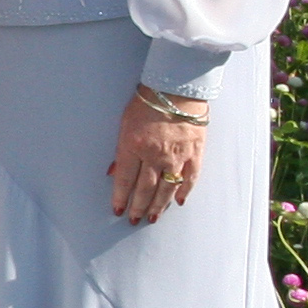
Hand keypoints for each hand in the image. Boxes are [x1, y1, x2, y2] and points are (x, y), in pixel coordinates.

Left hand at [106, 92, 204, 225]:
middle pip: (145, 188)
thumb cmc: (147, 102)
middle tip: (134, 219)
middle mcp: (155, 154)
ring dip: (159, 206)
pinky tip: (179, 202)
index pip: (124, 179)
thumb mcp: (125, 123)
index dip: (121, 197)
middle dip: (138, 207)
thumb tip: (113, 173)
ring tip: (153, 218)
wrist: (178, 88)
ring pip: (166, 188)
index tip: (118, 210)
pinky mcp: (194, 153)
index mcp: (134, 145)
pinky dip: (184, 192)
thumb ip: (120, 150)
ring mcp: (176, 156)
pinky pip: (190, 178)